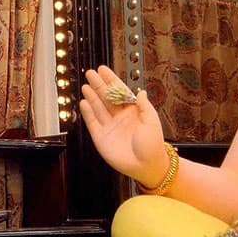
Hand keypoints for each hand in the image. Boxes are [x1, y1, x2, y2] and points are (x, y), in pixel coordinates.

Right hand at [79, 66, 169, 186]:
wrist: (146, 166)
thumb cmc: (153, 145)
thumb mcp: (152, 122)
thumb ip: (144, 106)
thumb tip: (141, 91)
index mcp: (133, 111)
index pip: (119, 91)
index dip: (111, 80)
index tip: (103, 70)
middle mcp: (120, 117)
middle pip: (106, 97)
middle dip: (98, 84)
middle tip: (90, 73)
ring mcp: (110, 126)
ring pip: (98, 107)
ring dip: (92, 96)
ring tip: (86, 85)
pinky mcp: (101, 137)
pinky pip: (93, 122)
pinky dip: (88, 112)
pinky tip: (84, 102)